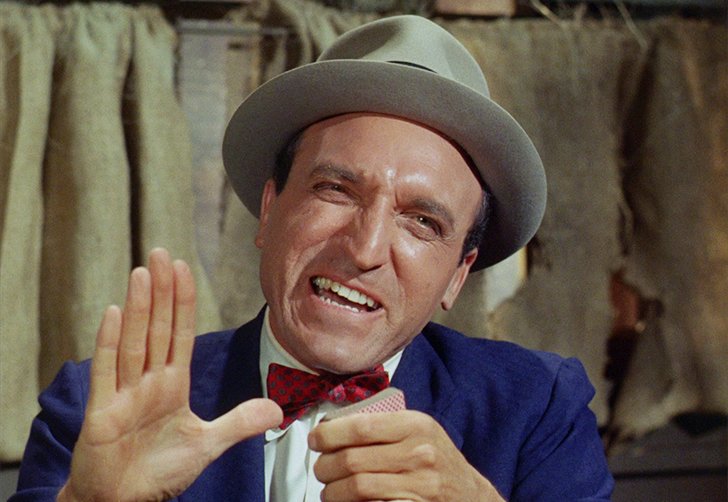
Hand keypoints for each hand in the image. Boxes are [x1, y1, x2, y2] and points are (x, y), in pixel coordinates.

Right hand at [58, 248, 281, 501]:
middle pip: (156, 328)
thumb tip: (276, 409)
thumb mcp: (207, 444)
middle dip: (161, 291)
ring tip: (143, 272)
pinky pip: (106, 372)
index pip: (180, 334)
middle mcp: (148, 383)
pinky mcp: (101, 412)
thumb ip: (238, 423)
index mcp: (172, 386)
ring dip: (138, 307)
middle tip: (163, 253)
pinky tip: (112, 313)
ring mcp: (124, 394)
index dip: (183, 302)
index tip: (184, 269)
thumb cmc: (159, 472)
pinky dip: (108, 343)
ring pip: (134, 342)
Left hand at [308, 410, 503, 501]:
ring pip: (356, 487)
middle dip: (325, 466)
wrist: (470, 495)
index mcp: (416, 425)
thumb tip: (334, 425)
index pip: (361, 426)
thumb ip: (385, 424)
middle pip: (352, 459)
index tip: (316, 439)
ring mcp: (419, 485)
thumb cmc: (438, 460)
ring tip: (330, 490)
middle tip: (320, 469)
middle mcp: (419, 453)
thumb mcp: (420, 431)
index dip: (329, 433)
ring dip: (333, 491)